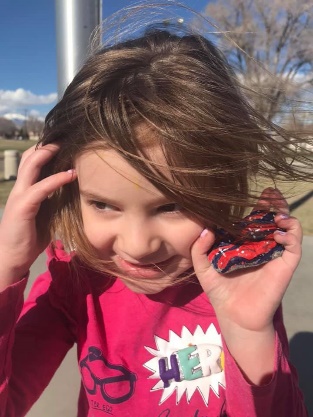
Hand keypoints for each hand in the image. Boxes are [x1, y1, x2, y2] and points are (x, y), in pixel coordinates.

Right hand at [0, 144, 76, 287]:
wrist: (13, 258)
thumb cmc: (30, 237)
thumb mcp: (46, 214)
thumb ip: (54, 200)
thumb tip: (72, 191)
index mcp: (25, 189)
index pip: (32, 162)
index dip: (46, 150)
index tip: (65, 143)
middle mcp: (20, 188)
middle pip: (29, 157)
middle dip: (47, 145)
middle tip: (67, 139)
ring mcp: (20, 196)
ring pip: (31, 165)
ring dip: (49, 153)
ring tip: (67, 147)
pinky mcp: (23, 206)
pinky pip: (41, 187)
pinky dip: (57, 179)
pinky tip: (71, 174)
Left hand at [191, 188, 301, 382]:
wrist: (234, 316)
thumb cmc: (221, 292)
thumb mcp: (204, 268)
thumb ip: (199, 249)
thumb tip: (206, 229)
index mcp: (246, 244)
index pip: (256, 219)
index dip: (260, 205)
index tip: (260, 192)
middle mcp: (263, 246)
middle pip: (274, 220)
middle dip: (276, 204)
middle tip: (271, 194)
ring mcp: (275, 255)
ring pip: (289, 230)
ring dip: (286, 217)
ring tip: (277, 213)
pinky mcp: (284, 267)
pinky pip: (294, 248)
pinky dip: (291, 236)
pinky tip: (278, 234)